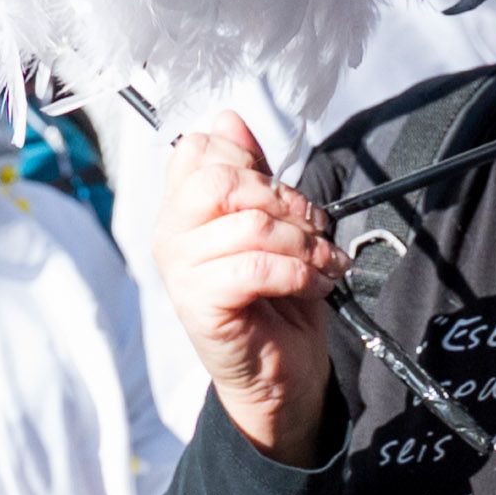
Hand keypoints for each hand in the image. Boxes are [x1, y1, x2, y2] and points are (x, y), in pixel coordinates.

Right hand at [149, 119, 338, 461]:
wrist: (279, 375)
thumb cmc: (274, 299)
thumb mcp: (270, 224)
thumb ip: (250, 175)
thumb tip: (229, 119)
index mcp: (182, 208)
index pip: (197, 149)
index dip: (248, 159)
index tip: (279, 189)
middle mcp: (171, 235)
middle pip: (220, 182)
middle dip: (283, 200)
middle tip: (314, 228)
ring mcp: (180, 271)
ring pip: (249, 225)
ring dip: (304, 243)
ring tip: (324, 263)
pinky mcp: (200, 304)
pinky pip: (255, 268)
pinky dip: (299, 273)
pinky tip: (315, 286)